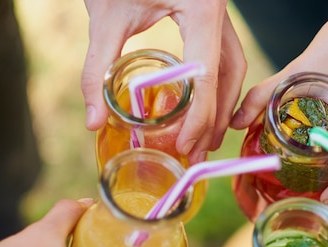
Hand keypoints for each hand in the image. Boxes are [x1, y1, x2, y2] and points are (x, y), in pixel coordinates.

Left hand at [81, 0, 246, 163]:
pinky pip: (223, 56)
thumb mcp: (107, 15)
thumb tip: (94, 122)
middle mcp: (218, 11)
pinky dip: (216, 85)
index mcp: (200, 8)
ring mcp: (218, 13)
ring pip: (233, 66)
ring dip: (221, 104)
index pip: (206, 74)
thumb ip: (99, 68)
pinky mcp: (209, 15)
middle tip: (199, 150)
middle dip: (216, 116)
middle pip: (230, 74)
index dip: (199, 116)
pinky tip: (202, 106)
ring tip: (203, 138)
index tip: (187, 145)